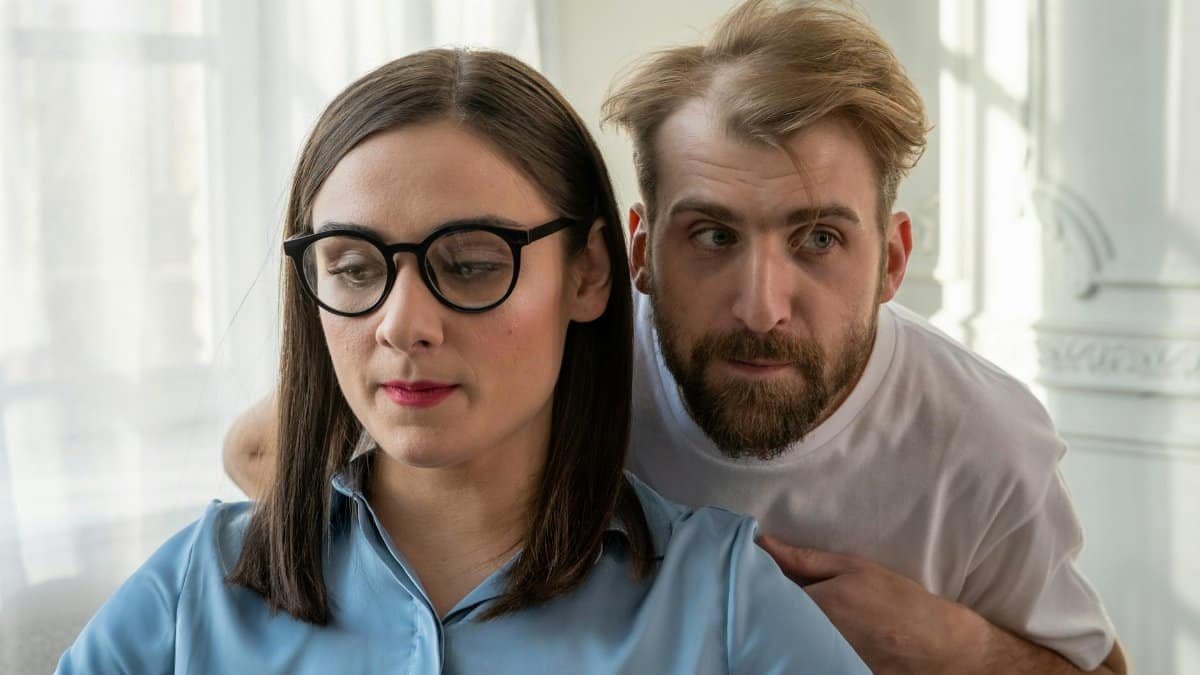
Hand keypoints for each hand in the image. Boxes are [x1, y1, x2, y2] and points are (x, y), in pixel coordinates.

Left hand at [758, 535, 986, 674]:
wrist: (936, 644)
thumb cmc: (897, 600)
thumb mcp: (854, 568)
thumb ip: (804, 558)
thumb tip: (764, 543)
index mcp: (817, 605)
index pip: (766, 591)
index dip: (757, 579)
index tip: (755, 570)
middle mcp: (813, 636)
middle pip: (774, 617)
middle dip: (770, 603)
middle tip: (780, 590)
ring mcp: (821, 658)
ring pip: (786, 636)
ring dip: (785, 623)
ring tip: (796, 612)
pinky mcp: (829, 670)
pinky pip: (802, 653)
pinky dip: (799, 642)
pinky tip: (808, 634)